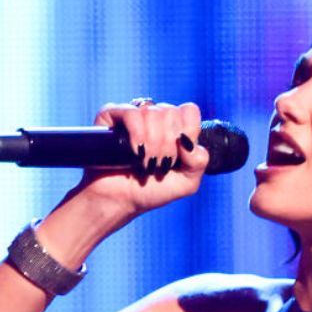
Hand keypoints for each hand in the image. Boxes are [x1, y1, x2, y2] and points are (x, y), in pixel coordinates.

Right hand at [71, 101, 211, 214]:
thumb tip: (188, 142)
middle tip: (158, 165)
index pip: (189, 111)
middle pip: (171, 113)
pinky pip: (131, 113)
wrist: (119, 200)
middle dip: (167, 145)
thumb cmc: (151, 191)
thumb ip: (199, 162)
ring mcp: (133, 115)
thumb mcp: (187, 183)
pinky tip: (134, 151)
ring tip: (144, 164)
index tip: (178, 156)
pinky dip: (136, 134)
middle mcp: (155, 117)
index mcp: (176, 127)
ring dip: (151, 145)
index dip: (188, 131)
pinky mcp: (111, 115)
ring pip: (152, 113)